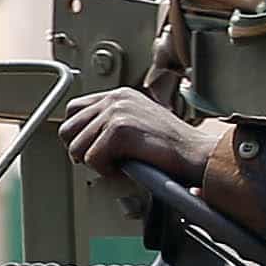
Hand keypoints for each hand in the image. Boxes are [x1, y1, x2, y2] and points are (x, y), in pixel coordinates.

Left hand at [61, 86, 237, 207]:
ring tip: (119, 163)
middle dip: (81, 150)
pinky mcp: (120, 130)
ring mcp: (117, 112)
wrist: (197, 154)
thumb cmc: (173, 147)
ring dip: (96, 163)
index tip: (92, 147)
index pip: (74, 110)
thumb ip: (113, 122)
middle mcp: (115, 98)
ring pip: (77, 147)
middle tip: (104, 160)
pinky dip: (107, 170)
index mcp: (119, 95)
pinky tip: (127, 167)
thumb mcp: (139, 122)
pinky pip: (92, 159)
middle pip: (68, 129)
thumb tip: (85, 138)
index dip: (79, 134)